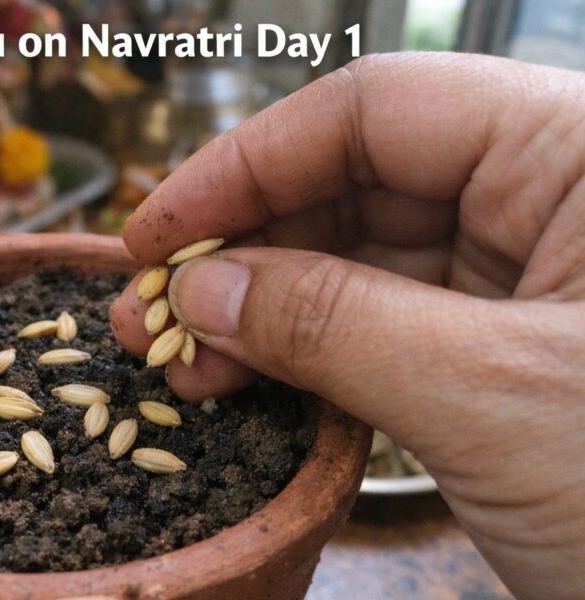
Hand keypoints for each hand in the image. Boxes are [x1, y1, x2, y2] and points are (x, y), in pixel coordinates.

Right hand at [111, 53, 584, 599]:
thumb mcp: (488, 399)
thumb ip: (332, 324)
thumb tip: (198, 287)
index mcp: (582, 156)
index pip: (377, 109)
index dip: (248, 164)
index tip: (155, 232)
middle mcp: (555, 201)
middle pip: (356, 185)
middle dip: (243, 250)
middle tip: (149, 317)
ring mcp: (528, 284)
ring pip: (359, 262)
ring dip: (261, 310)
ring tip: (179, 364)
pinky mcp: (503, 357)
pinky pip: (381, 330)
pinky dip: (306, 357)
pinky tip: (244, 385)